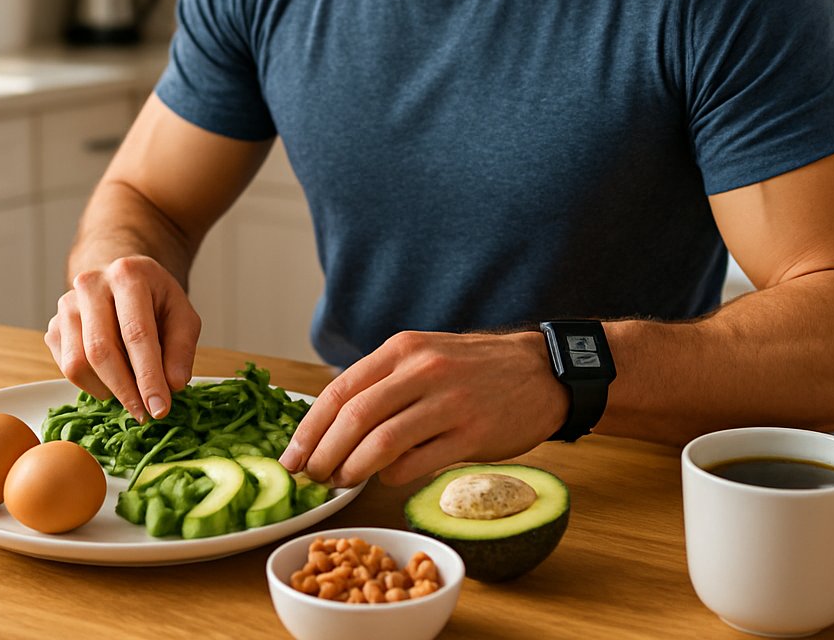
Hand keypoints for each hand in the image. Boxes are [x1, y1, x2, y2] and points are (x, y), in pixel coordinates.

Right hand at [44, 255, 200, 422]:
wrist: (122, 281)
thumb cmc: (156, 301)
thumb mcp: (182, 315)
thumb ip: (182, 348)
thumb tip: (172, 385)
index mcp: (128, 275)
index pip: (136, 333)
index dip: (148, 376)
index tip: (159, 409)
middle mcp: (91, 285)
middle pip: (101, 351)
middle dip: (125, 391)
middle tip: (144, 415)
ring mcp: (66, 305)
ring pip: (78, 364)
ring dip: (107, 390)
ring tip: (131, 393)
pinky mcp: (53, 326)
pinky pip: (66, 368)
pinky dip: (91, 384)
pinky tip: (112, 379)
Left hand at [278, 331, 569, 486]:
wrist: (542, 372)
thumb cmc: (474, 369)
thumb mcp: (425, 356)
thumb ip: (383, 383)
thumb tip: (332, 426)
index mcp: (403, 349)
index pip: (341, 391)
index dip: (309, 429)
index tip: (291, 457)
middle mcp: (422, 370)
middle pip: (354, 418)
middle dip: (324, 454)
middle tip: (312, 478)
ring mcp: (449, 402)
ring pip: (381, 444)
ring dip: (352, 470)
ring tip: (342, 483)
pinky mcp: (472, 434)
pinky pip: (416, 464)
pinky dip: (392, 477)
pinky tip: (386, 478)